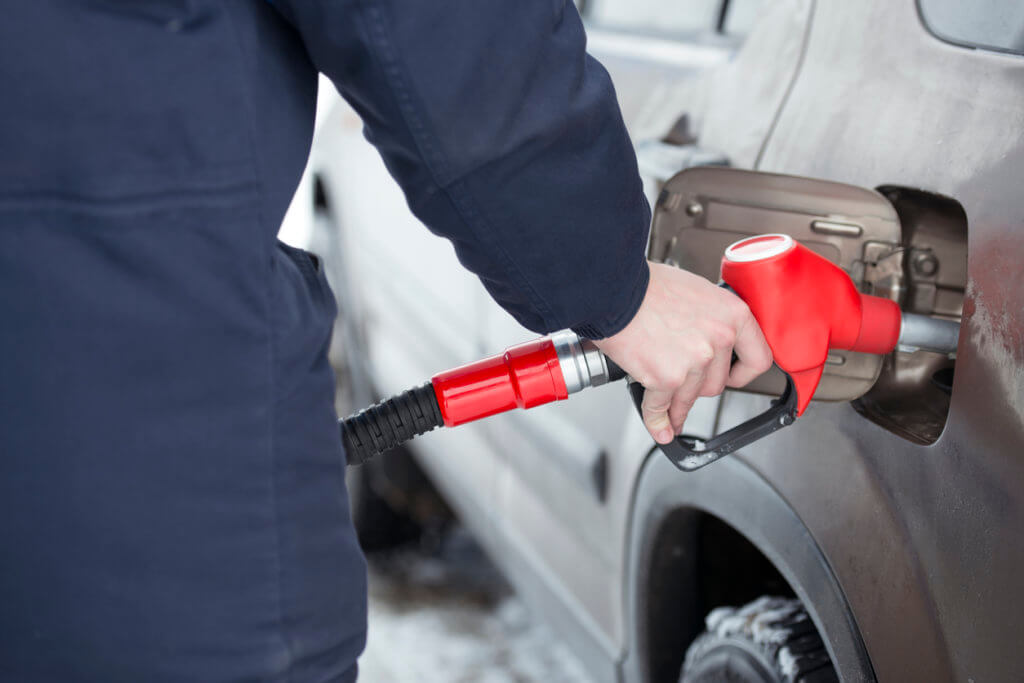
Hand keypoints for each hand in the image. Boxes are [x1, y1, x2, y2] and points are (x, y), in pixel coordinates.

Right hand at [593, 262, 772, 443]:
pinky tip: (659, 426)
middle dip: (698, 386)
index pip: (757, 359)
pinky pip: (661, 407)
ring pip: (689, 398)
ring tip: (668, 409)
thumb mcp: (696, 292)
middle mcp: (718, 339)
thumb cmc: (648, 285)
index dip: (743, 374)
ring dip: (677, 406)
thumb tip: (706, 341)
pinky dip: (658, 421)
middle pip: (717, 384)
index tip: (733, 378)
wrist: (615, 288)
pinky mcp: (666, 378)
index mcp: (733, 315)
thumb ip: (709, 320)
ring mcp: (693, 362)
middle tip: (683, 382)